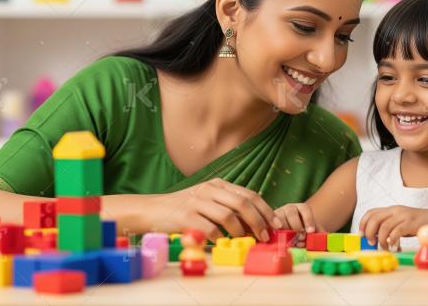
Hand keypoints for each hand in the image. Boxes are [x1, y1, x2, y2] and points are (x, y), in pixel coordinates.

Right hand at [149, 178, 282, 241]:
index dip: (265, 210)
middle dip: (259, 222)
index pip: (249, 195)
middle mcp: (209, 189)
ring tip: (245, 240)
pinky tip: (223, 242)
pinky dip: (221, 238)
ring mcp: (197, 202)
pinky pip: (211, 229)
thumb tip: (256, 222)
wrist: (152, 210)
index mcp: (218, 184)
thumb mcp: (208, 200)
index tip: (275, 224)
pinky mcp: (186, 216)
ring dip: (241, 232)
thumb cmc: (183, 208)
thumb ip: (229, 205)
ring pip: (229, 216)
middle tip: (265, 236)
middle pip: (243, 204)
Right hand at [274, 202, 324, 246]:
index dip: (308, 220)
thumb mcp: (313, 232)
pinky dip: (275, 236)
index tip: (311, 231)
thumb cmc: (304, 233)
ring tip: (291, 242)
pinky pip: (270, 228)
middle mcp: (288, 209)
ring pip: (280, 220)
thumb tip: (327, 238)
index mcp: (301, 208)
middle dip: (296, 227)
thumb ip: (320, 234)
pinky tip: (279, 243)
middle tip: (300, 238)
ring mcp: (277, 215)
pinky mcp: (268, 224)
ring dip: (285, 232)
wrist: (289, 236)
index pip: (305, 209)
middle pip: (291, 213)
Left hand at [358, 205, 427, 249]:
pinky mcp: (411, 223)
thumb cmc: (417, 224)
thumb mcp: (400, 222)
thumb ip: (388, 227)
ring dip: (381, 239)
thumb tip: (373, 238)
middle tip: (371, 243)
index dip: (363, 223)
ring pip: (384, 227)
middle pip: (374, 218)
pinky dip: (392, 241)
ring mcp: (403, 215)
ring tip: (385, 247)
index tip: (361, 235)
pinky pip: (396, 232)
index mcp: (391, 209)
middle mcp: (395, 210)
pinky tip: (394, 246)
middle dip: (368, 232)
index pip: (371, 213)